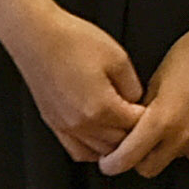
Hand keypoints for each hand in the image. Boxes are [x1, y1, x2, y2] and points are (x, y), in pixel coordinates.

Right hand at [0, 3, 150, 162]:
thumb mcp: (118, 58)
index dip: (148, 118)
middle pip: (119, 144)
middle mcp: (82, 123)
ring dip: (115, 143)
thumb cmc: (73, 41)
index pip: (136, 127)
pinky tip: (101, 136)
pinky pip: (77, 150)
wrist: (36, 36)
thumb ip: (133, 86)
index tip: (152, 109)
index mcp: (101, 108)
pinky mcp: (53, 123)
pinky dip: (93, 149)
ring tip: (123, 126)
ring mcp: (65, 126)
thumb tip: (137, 102)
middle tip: (140, 118)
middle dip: (133, 133)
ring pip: (99, 152)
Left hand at [105, 9, 188, 176]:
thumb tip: (133, 129)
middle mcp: (185, 134)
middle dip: (139, 159)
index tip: (109, 161)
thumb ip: (143, 111)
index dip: (112, 163)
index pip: (128, 158)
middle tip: (138, 144)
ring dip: (167, 150)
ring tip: (172, 126)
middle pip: (149, 168)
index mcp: (162, 120)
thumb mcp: (155, 79)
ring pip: (175, 160)